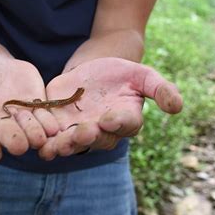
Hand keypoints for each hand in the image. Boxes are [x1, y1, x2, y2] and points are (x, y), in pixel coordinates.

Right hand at [0, 50, 58, 162]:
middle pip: (6, 134)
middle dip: (13, 139)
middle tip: (20, 144)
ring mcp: (18, 115)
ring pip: (29, 128)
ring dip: (35, 132)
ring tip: (41, 134)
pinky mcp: (36, 106)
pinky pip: (45, 116)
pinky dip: (50, 121)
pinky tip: (56, 125)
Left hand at [38, 57, 182, 159]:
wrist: (93, 67)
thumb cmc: (122, 73)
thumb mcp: (143, 75)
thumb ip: (160, 89)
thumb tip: (178, 107)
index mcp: (125, 119)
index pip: (125, 124)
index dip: (118, 122)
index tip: (110, 119)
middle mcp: (103, 131)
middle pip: (96, 139)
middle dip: (88, 137)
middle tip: (81, 133)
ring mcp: (79, 129)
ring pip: (72, 143)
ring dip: (63, 146)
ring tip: (54, 146)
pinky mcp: (58, 124)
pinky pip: (51, 135)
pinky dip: (44, 139)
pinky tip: (37, 141)